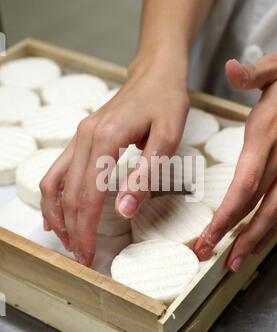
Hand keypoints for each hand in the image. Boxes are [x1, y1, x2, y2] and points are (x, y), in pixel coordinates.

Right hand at [40, 53, 188, 265]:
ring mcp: (79, 137)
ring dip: (57, 214)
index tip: (89, 255)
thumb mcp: (167, 138)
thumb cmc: (166, 102)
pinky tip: (58, 212)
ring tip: (67, 240)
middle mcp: (84, 138)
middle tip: (81, 257)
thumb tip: (124, 210)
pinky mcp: (81, 138)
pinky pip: (58, 170)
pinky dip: (55, 195)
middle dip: (72, 229)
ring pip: (54, 182)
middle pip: (68, 193)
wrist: (155, 74)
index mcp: (104, 139)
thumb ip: (146, 174)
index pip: (87, 195)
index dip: (85, 229)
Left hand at [194, 50, 276, 270]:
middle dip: (235, 235)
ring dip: (256, 239)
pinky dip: (272, 226)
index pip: (246, 184)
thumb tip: (230, 68)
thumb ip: (251, 73)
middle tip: (211, 257)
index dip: (228, 214)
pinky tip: (259, 239)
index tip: (209, 234)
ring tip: (235, 261)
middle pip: (258, 206)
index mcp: (269, 136)